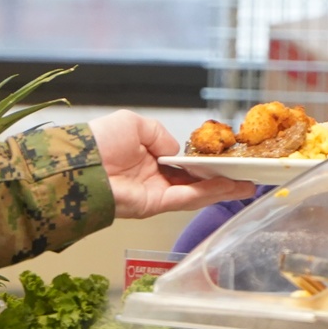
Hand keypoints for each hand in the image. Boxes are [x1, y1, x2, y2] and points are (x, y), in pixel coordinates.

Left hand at [88, 110, 255, 217]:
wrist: (79, 164)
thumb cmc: (99, 141)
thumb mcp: (134, 123)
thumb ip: (161, 135)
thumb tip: (177, 151)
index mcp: (148, 158)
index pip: (183, 163)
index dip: (206, 162)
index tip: (227, 159)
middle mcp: (154, 178)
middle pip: (196, 180)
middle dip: (223, 179)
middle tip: (247, 177)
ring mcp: (155, 193)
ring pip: (197, 192)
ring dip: (223, 189)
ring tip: (247, 186)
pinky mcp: (154, 205)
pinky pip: (187, 198)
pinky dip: (209, 193)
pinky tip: (228, 187)